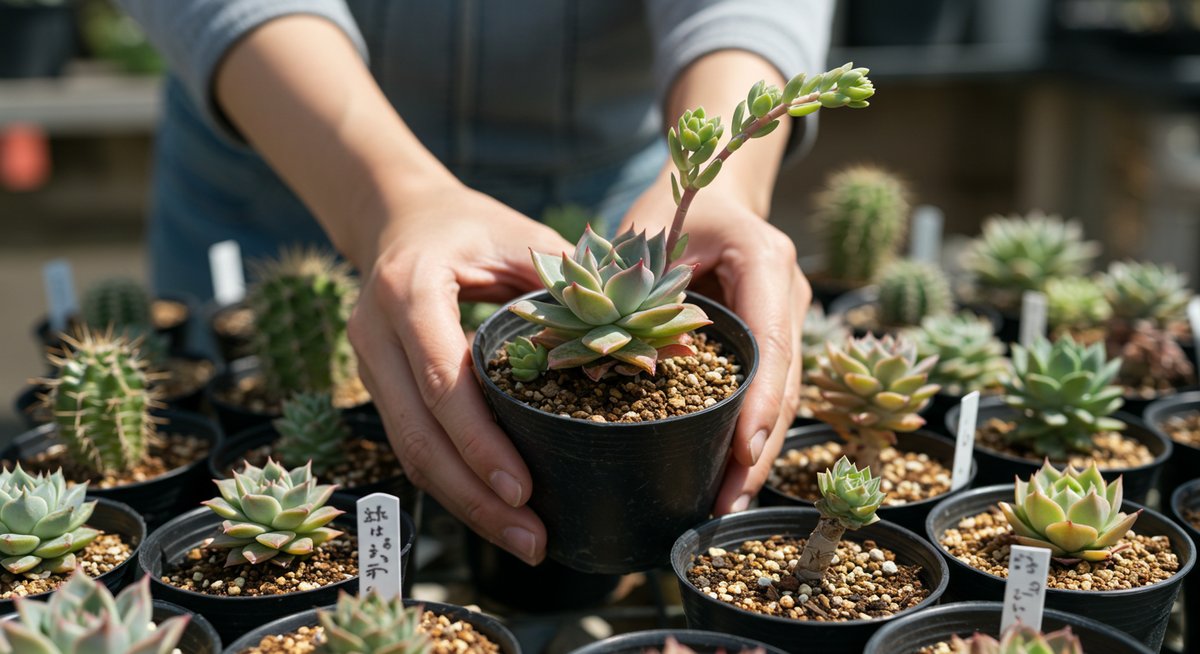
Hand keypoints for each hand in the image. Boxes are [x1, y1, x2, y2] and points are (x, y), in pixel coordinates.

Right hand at [348, 179, 570, 564]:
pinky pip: (412, 446)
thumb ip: (571, 283)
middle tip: (532, 539)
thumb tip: (654, 334)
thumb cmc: (468, 224)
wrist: (397, 216)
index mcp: (410, 290)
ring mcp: (367, 364)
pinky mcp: (376, 386)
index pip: (442, 380)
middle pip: (418, 436)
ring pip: (410, 453)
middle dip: (475, 497)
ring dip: (464, 504)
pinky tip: (495, 509)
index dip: (480, 441)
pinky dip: (454, 483)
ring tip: (523, 539)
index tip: (524, 488)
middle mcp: (375, 333)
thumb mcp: (518, 236)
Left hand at [622, 186, 808, 514]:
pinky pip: (767, 392)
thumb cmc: (677, 204)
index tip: (742, 452)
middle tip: (727, 506)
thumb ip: (631, 286)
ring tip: (725, 507)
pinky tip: (725, 476)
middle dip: (758, 449)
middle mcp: (789, 293)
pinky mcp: (774, 339)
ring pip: (782, 396)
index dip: (759, 401)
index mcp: (765, 260)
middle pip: (784, 383)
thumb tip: (596, 352)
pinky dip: (747, 433)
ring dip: (757, 453)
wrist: (717, 188)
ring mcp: (788, 319)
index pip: (769, 341)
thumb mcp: (648, 232)